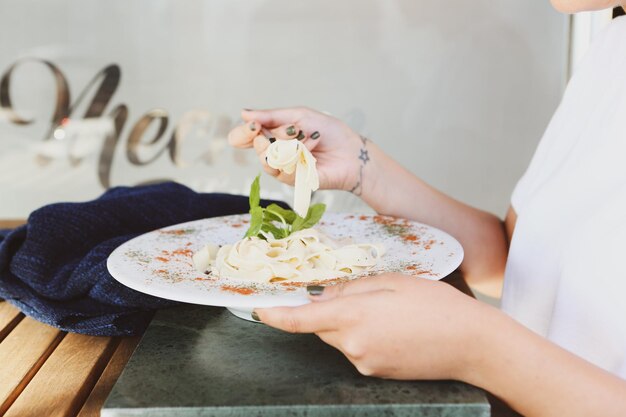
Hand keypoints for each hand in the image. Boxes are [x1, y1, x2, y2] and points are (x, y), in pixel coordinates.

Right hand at [228, 107, 364, 191]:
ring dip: (288, 146)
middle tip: (291, 132)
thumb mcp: (299, 116)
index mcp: (272, 135)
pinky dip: (300, 155)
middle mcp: (274, 152)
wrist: (351, 152)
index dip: (243, 133)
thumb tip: (244, 112)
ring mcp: (283, 168)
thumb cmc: (329, 132)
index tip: (253, 126)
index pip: (244, 137)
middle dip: (272, 136)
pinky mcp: (294, 181)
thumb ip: (271, 116)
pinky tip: (312, 150)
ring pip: (268, 161)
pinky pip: (285, 169)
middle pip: (256, 148)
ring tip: (304, 138)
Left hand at [255, 273, 488, 380]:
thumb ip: (351, 289)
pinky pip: (357, 350)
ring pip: (339, 337)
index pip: (300, 320)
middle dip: (327, 309)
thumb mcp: (392, 282)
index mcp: (354, 318)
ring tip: (385, 309)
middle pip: (321, 326)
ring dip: (348, 322)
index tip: (260, 309)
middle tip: (354, 292)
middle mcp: (353, 346)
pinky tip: (392, 326)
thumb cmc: (437, 305)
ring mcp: (365, 364)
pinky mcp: (377, 373)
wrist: (472, 344)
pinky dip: (363, 335)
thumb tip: (323, 296)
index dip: (275, 315)